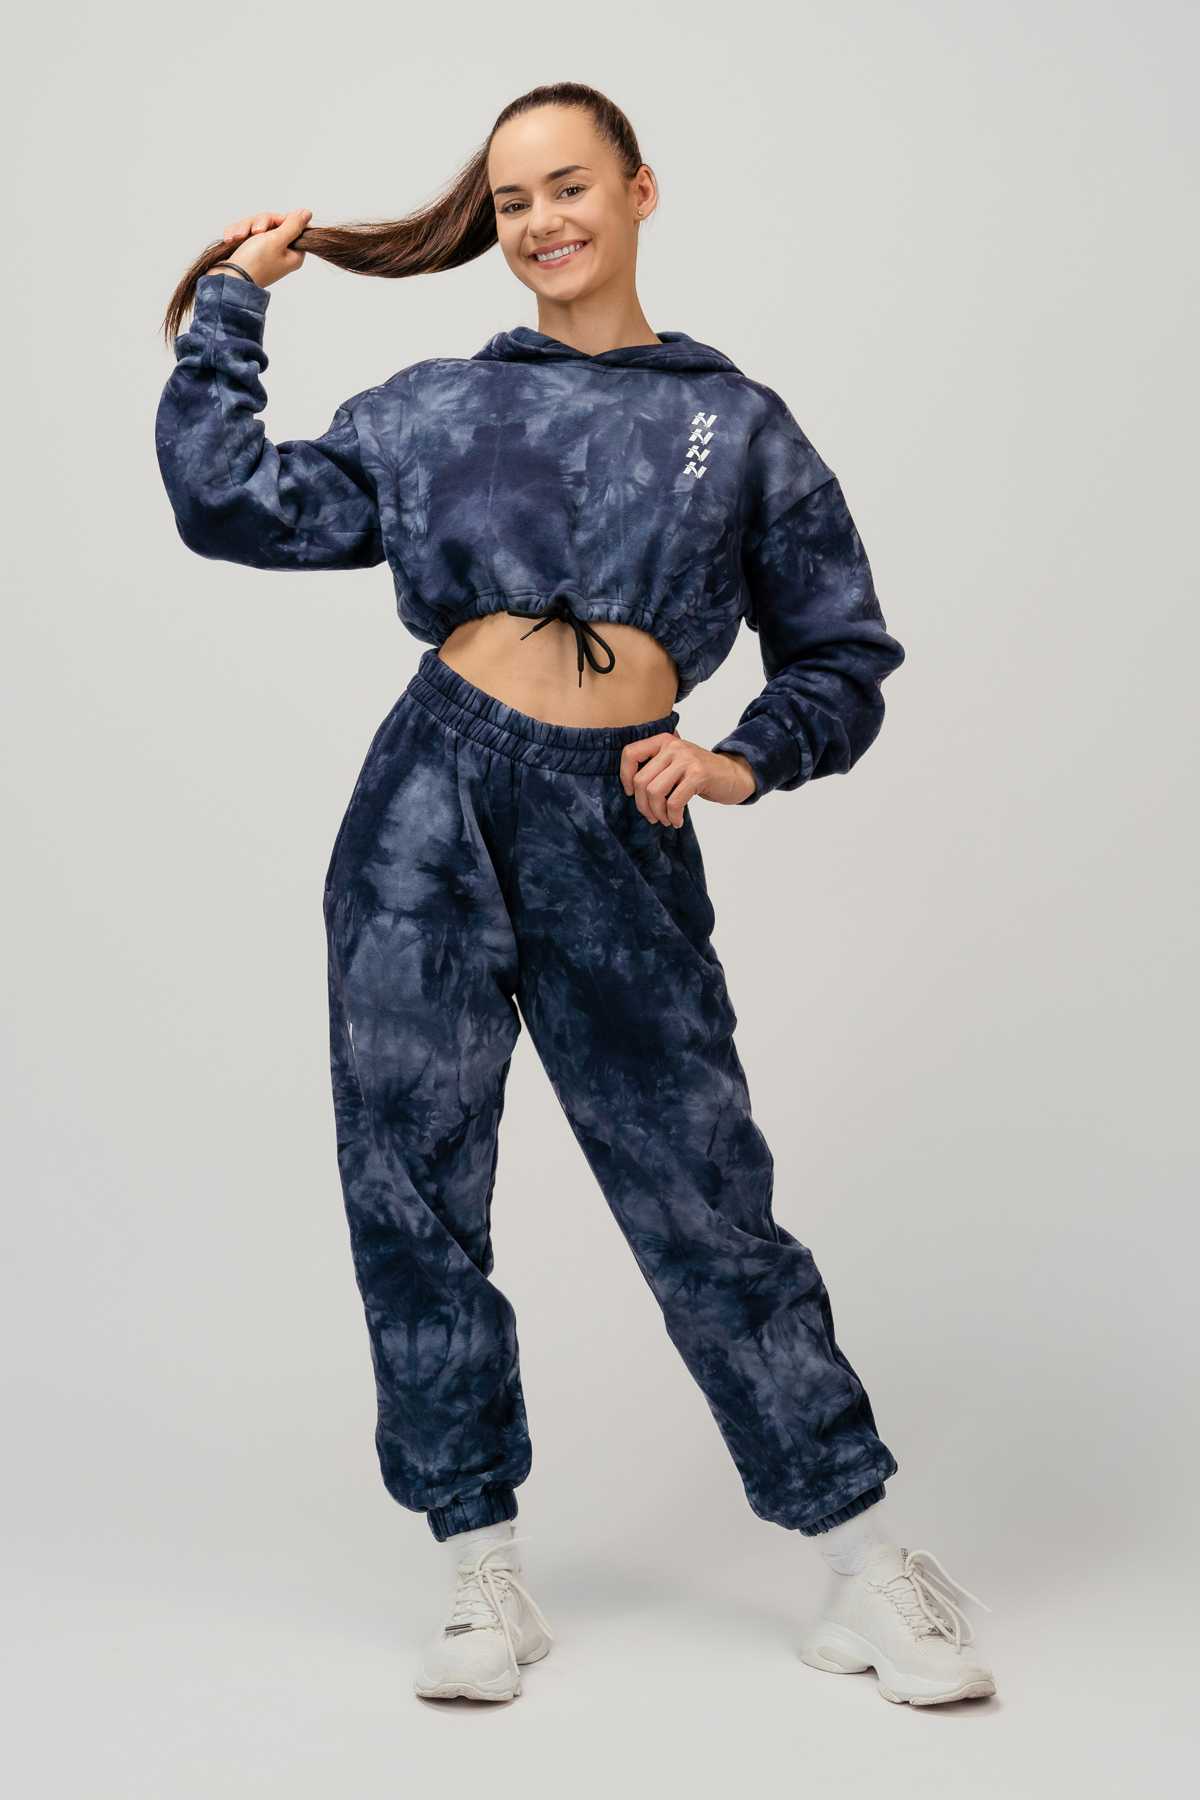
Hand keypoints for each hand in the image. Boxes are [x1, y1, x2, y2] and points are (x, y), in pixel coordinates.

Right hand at [212, 207, 312, 287]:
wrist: (229, 279)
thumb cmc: (254, 263)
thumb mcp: (277, 240)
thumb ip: (293, 225)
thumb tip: (307, 213)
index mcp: (293, 253)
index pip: (292, 226)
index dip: (279, 220)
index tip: (269, 226)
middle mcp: (280, 253)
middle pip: (272, 223)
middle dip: (258, 224)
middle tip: (254, 232)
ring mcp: (263, 252)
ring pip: (256, 226)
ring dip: (244, 228)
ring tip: (237, 237)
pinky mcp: (248, 251)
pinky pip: (244, 233)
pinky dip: (236, 234)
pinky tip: (230, 239)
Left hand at [619, 733, 757, 823]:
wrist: (734, 774)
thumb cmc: (700, 774)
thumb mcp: (675, 763)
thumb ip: (655, 768)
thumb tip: (630, 791)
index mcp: (663, 741)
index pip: (630, 753)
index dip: (624, 777)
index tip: (631, 794)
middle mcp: (673, 746)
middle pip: (641, 780)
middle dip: (643, 805)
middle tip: (651, 816)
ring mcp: (686, 759)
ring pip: (655, 791)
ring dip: (657, 812)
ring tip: (665, 820)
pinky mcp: (698, 774)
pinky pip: (674, 801)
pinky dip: (673, 816)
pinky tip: (677, 821)